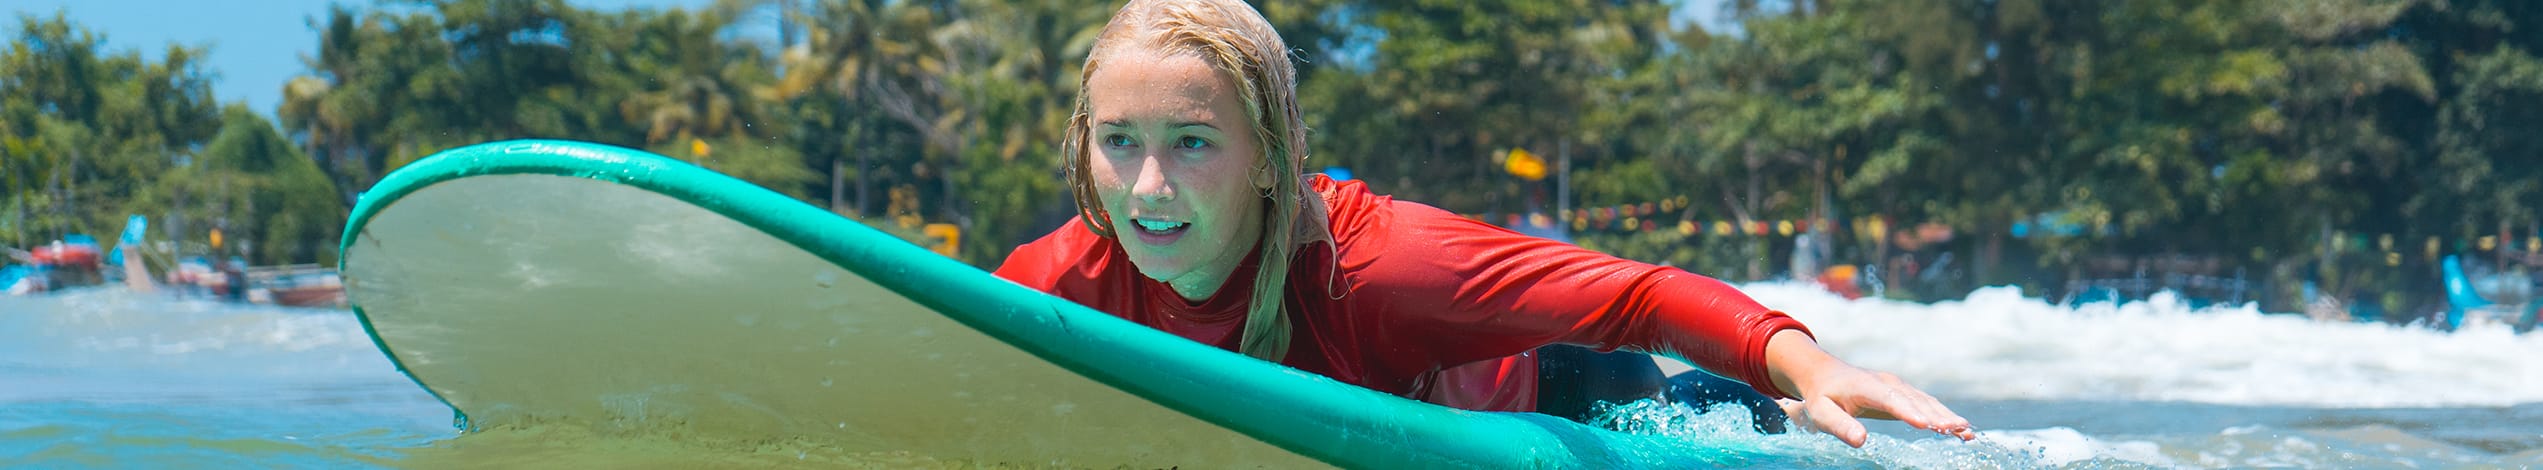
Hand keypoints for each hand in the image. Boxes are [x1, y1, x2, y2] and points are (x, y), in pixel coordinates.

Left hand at [1765, 330, 1974, 446]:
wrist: (1825, 375)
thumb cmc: (1822, 397)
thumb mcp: (1822, 413)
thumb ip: (1840, 426)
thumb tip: (1861, 440)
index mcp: (1866, 386)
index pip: (1890, 398)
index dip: (1908, 411)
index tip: (1926, 424)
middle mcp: (1887, 383)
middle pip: (1915, 400)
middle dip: (1937, 415)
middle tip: (1958, 429)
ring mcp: (1898, 387)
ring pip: (1926, 402)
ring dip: (1946, 416)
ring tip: (1966, 431)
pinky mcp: (1904, 394)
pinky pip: (1927, 405)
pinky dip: (1944, 416)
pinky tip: (1961, 430)